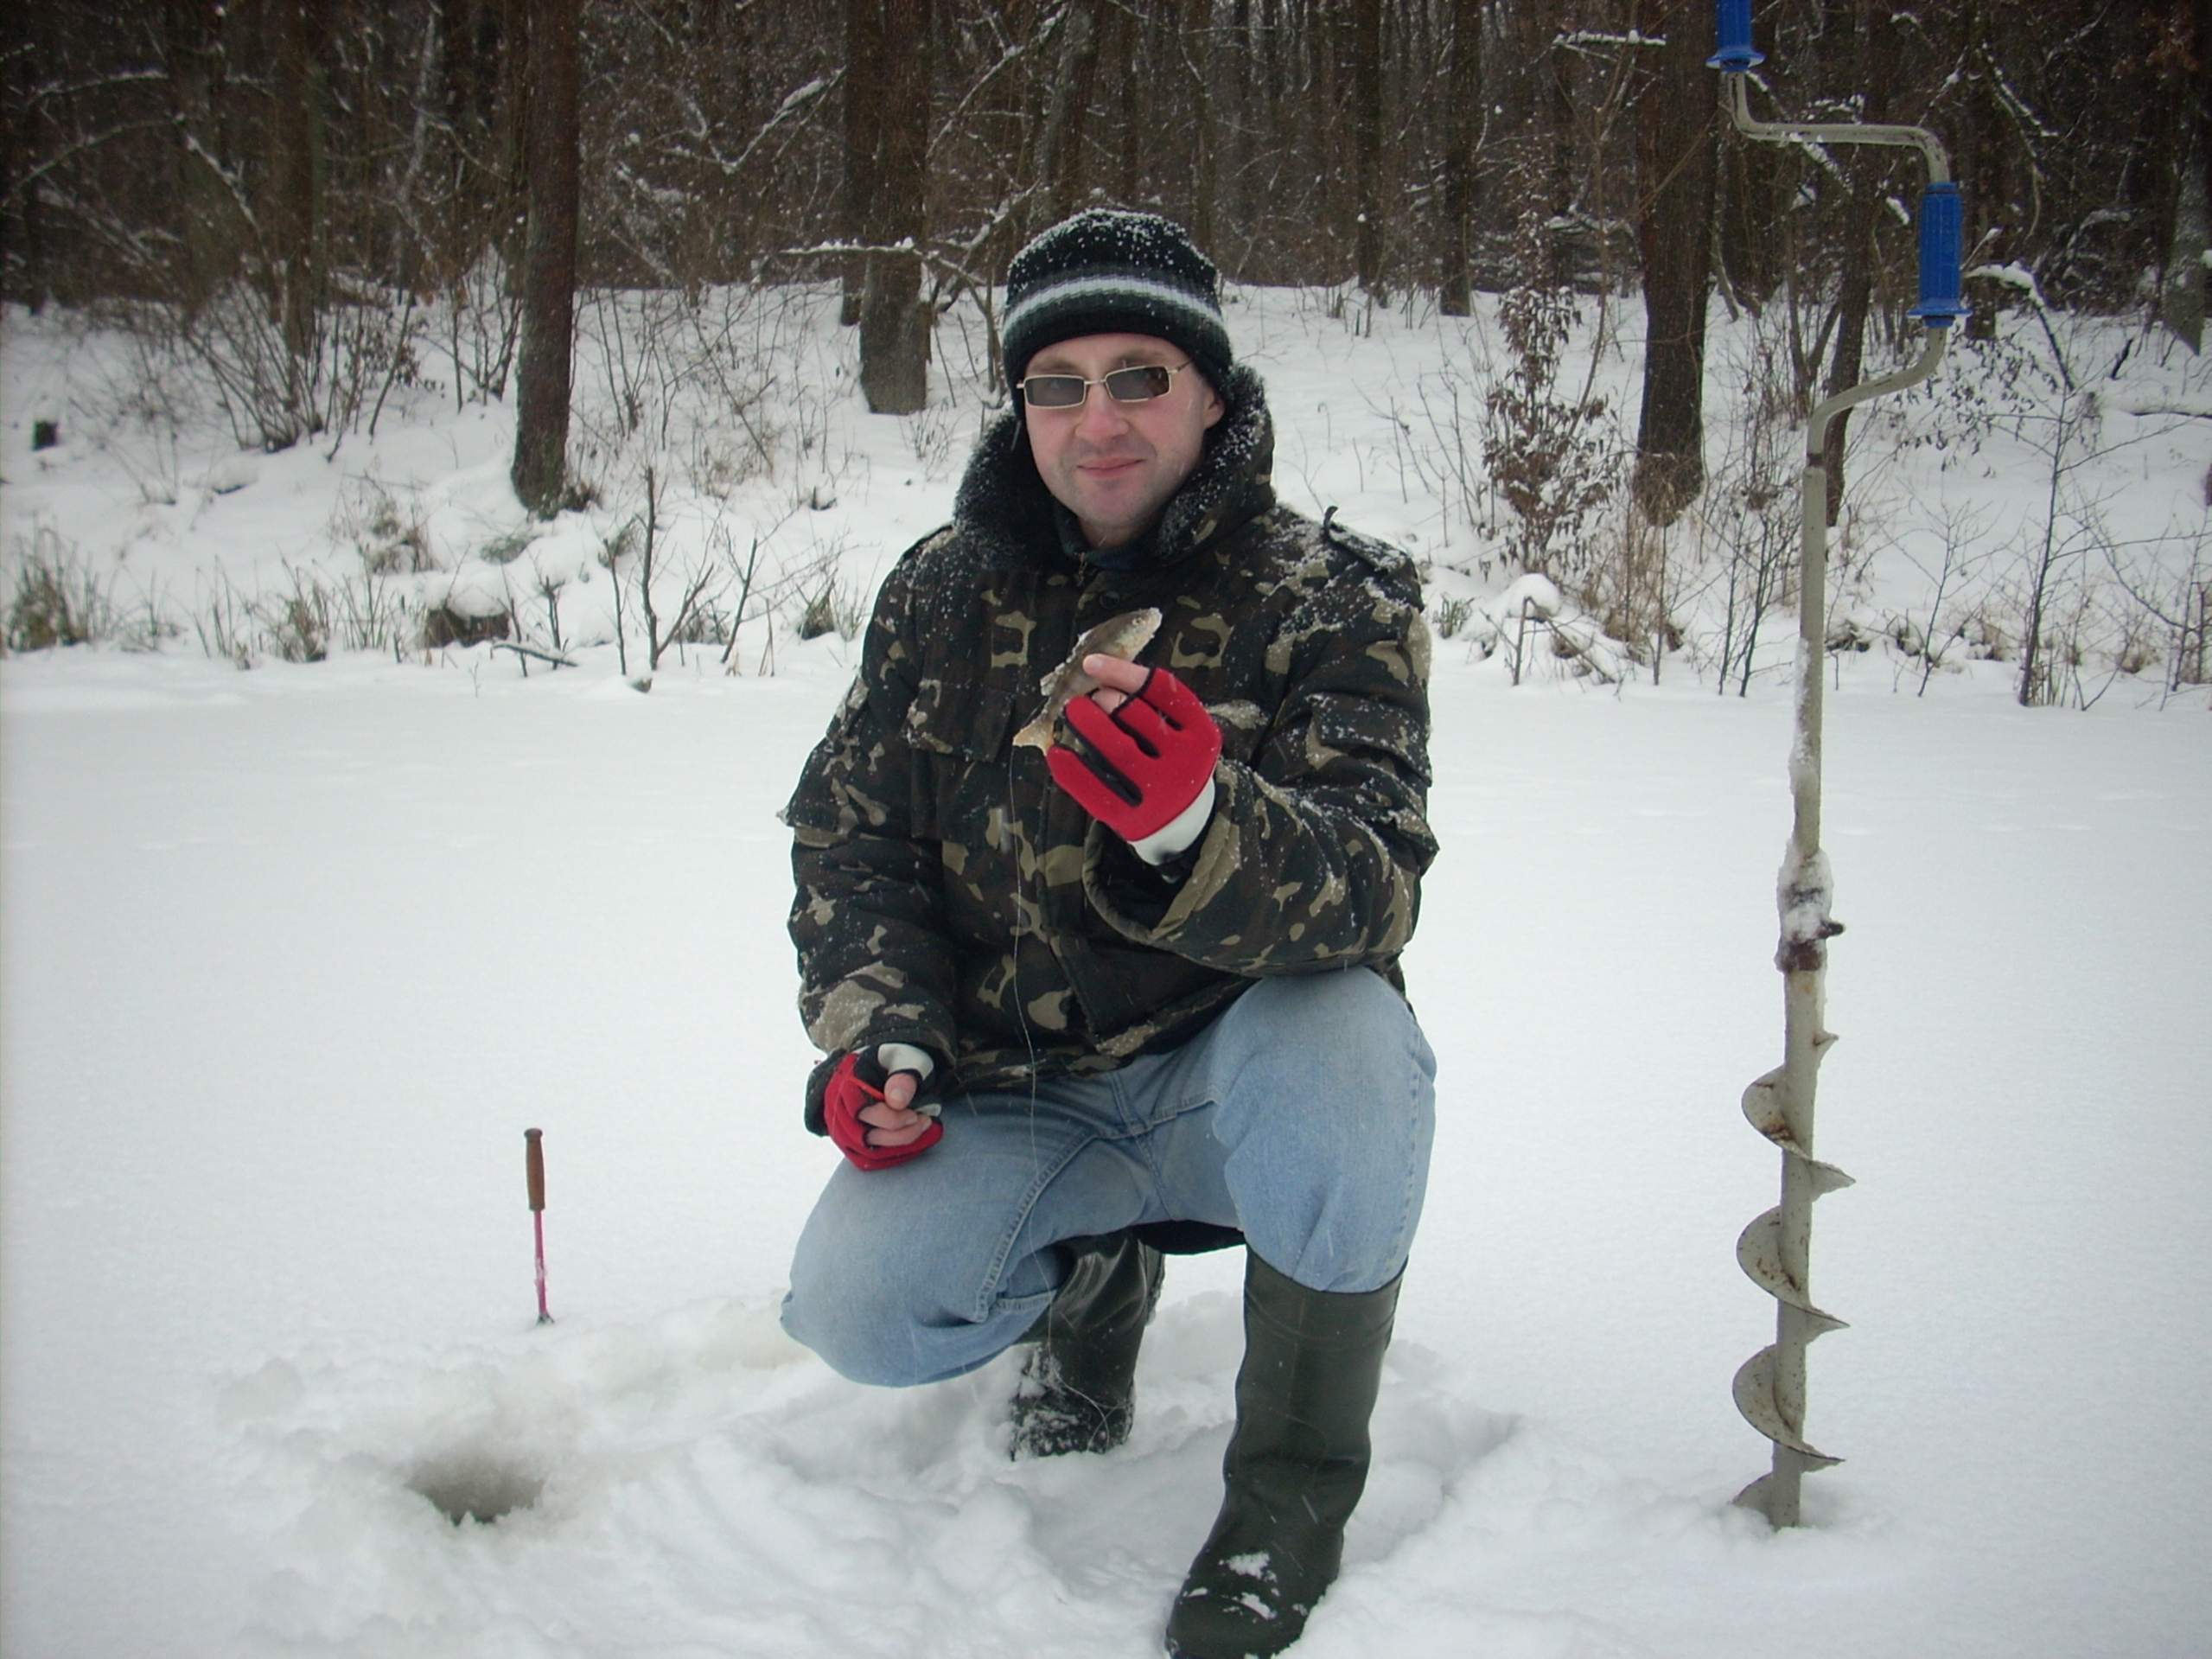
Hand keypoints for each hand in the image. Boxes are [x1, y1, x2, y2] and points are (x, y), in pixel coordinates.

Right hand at [822, 1050, 942, 1170]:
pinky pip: (867, 1158)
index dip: (890, 1119)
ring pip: (864, 1149)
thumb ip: (903, 1076)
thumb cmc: (899, 1061)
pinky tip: (912, 1141)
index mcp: (846, 1080)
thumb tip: (896, 1101)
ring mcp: (841, 1124)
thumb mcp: (906, 1058)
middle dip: (898, 1134)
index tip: (914, 1114)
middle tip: (923, 1121)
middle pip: (861, 1135)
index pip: (861, 1111)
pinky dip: (891, 1155)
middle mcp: (836, 1104)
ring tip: (921, 1127)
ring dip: (898, 1145)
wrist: (891, 1066)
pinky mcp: (850, 1139)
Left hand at [1046, 661, 1221, 858]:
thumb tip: (1099, 678)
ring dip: (1087, 726)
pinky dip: (1072, 771)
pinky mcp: (1135, 820)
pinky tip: (1056, 753)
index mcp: (1202, 734)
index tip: (1091, 663)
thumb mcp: (1181, 733)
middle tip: (1084, 698)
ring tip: (1072, 713)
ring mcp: (1162, 794)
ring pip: (1117, 751)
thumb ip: (1151, 706)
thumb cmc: (1174, 763)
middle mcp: (1187, 763)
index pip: (1163, 690)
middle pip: (1137, 717)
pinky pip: (1096, 791)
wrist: (1186, 825)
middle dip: (1104, 699)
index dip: (1122, 672)